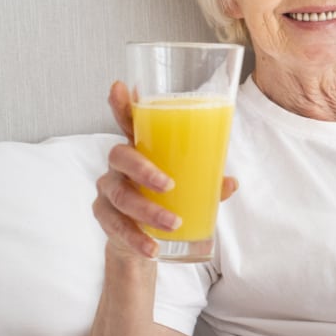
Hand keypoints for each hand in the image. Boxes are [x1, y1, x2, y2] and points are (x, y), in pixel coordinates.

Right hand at [91, 81, 237, 258]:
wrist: (144, 239)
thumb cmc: (166, 199)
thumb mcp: (189, 186)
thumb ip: (207, 180)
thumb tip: (231, 182)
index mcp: (141, 148)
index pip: (127, 122)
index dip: (121, 105)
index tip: (119, 87)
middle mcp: (119, 165)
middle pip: (120, 155)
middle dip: (143, 169)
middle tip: (169, 185)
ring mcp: (108, 189)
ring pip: (119, 194)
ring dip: (146, 210)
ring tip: (172, 224)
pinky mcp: (104, 216)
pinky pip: (115, 225)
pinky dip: (136, 238)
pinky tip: (153, 248)